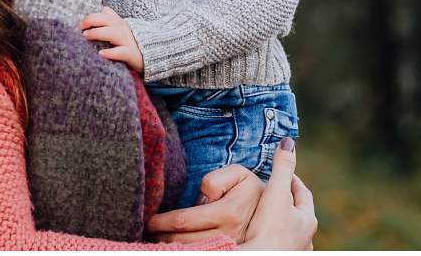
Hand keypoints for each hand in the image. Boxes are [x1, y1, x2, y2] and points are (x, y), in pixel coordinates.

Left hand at [79, 6, 143, 71]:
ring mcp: (127, 41)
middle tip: (81, 28)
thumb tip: (102, 8)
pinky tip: (101, 53)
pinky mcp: (130, 54)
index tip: (81, 24)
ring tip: (86, 35)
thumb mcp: (122, 27)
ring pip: (112, 33)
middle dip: (91, 20)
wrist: (154, 54)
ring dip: (98, 33)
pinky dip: (111, 53)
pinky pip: (121, 52)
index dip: (91, 16)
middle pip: (106, 20)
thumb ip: (112, 18)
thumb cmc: (133, 42)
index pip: (104, 14)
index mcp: (119, 23)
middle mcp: (123, 30)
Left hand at [146, 164, 263, 243]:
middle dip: (161, 237)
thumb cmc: (248, 187)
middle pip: (184, 240)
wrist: (273, 208)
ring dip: (171, 246)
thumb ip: (216, 179)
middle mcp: (229, 233)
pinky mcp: (231, 252)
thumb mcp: (237, 173)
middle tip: (148, 232)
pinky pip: (203, 253)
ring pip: (192, 250)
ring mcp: (230, 246)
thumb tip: (202, 195)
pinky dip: (185, 249)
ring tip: (157, 239)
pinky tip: (175, 245)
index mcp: (228, 211)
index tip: (149, 221)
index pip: (184, 220)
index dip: (162, 222)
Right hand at [238, 140, 315, 250]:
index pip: (303, 193)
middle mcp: (305, 238)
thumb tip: (288, 141)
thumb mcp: (276, 193)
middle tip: (274, 191)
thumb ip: (282, 167)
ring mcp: (294, 250)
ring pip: (290, 230)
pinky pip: (281, 244)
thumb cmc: (269, 231)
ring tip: (269, 214)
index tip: (283, 173)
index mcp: (307, 219)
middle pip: (298, 212)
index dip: (292, 180)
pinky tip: (266, 237)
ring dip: (282, 220)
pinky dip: (275, 236)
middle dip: (287, 200)